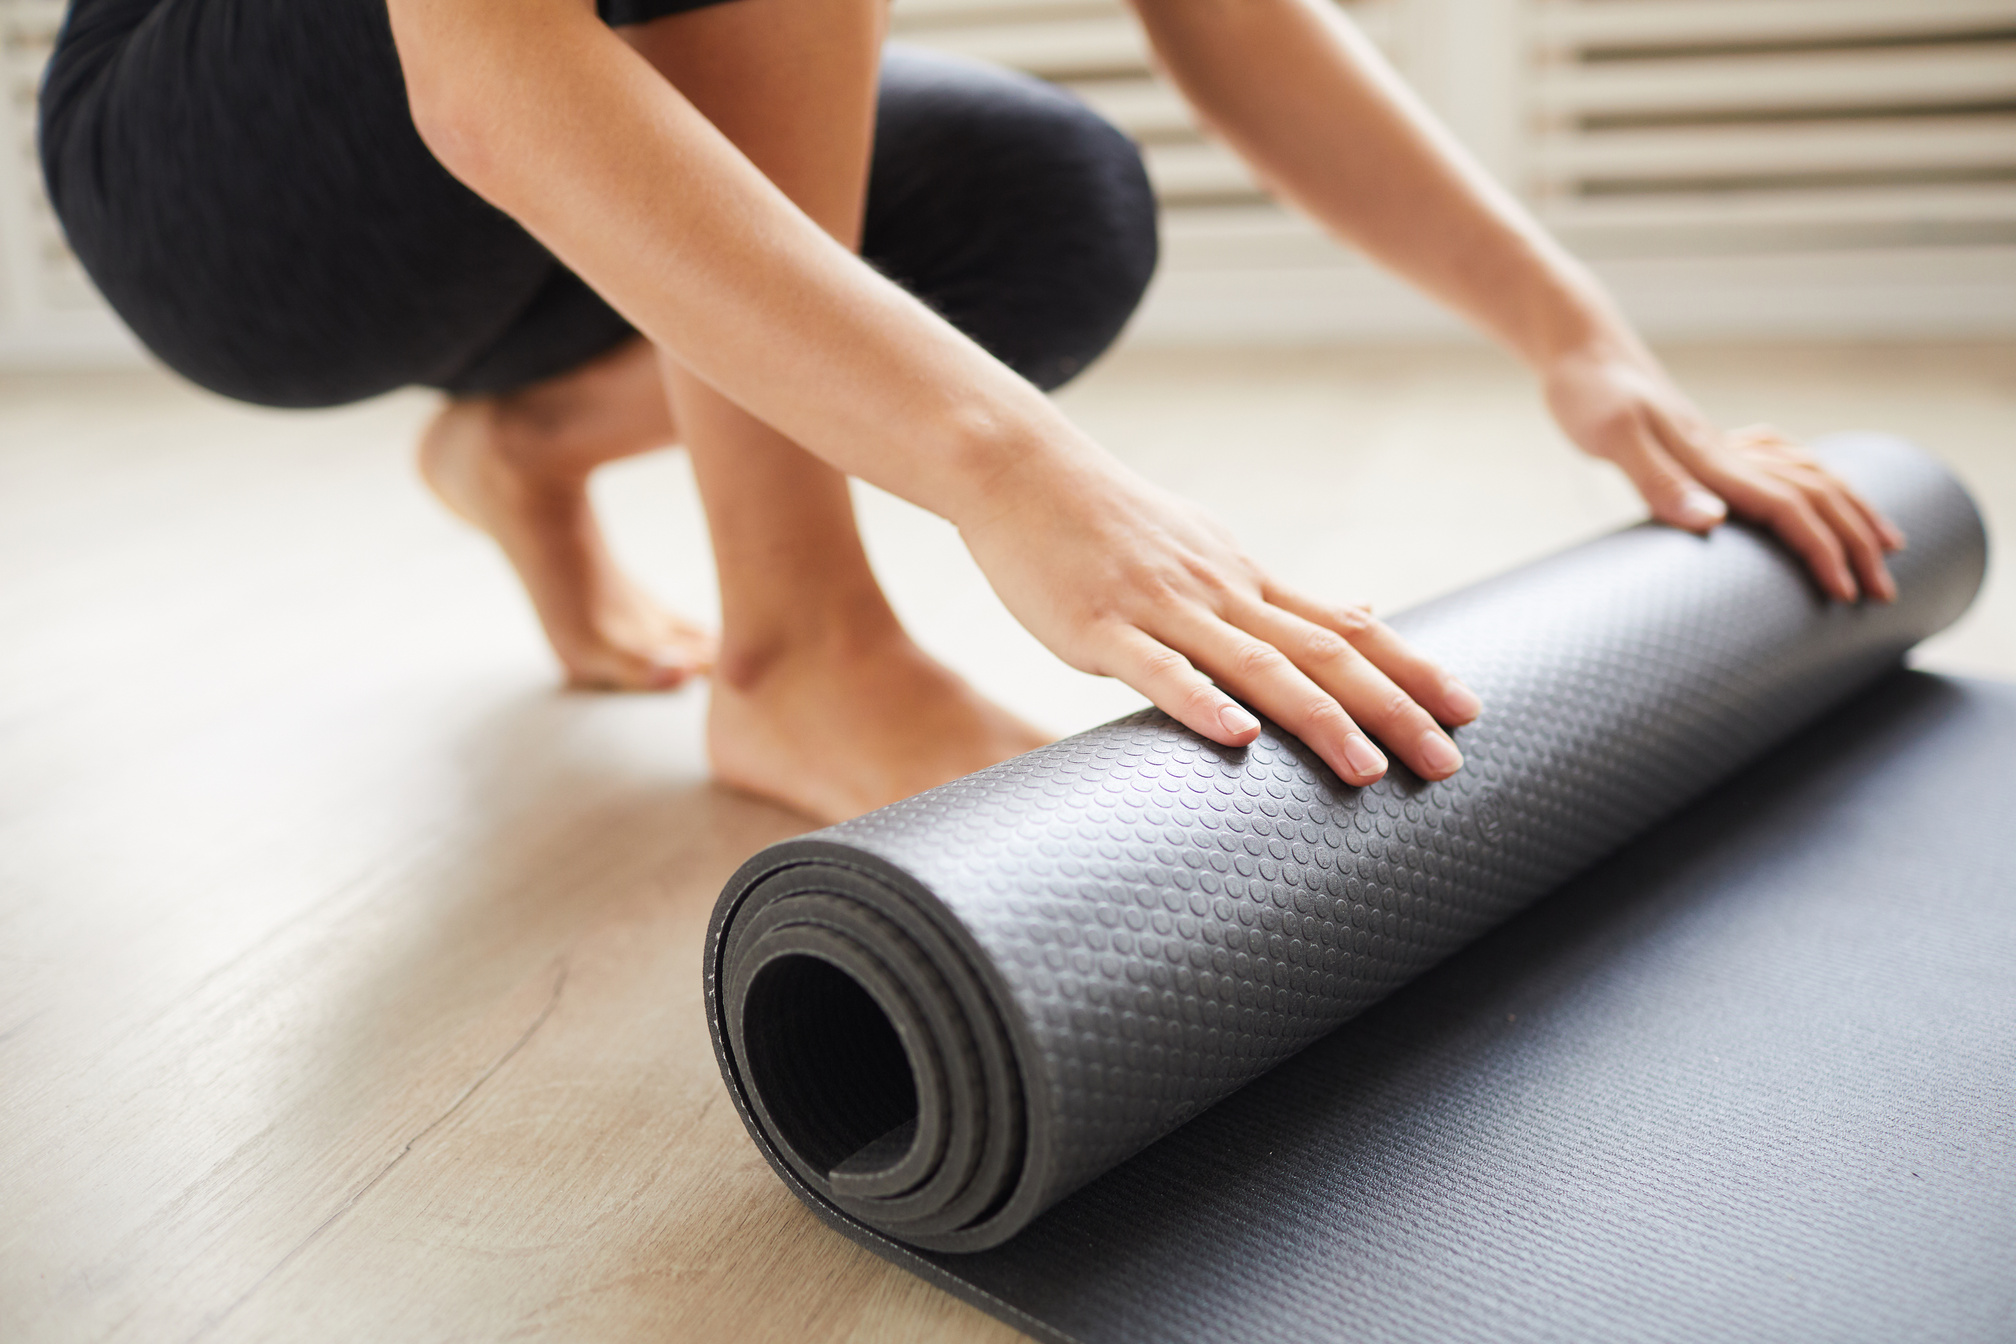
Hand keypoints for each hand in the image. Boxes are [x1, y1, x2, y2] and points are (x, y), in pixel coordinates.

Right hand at [959, 461, 1480, 786]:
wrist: (1019, 470)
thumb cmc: (1108, 521)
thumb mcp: (1207, 548)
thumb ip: (1278, 595)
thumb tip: (1361, 611)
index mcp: (1245, 581)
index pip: (1347, 627)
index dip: (1410, 669)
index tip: (1467, 710)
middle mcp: (1220, 593)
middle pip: (1322, 653)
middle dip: (1392, 709)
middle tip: (1449, 762)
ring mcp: (1161, 609)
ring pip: (1254, 667)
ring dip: (1318, 719)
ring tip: (1367, 770)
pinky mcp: (1100, 628)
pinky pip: (1157, 671)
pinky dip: (1200, 703)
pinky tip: (1237, 738)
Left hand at [1541, 340, 1904, 601]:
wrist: (1583, 351)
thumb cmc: (1590, 396)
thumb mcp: (1613, 439)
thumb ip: (1659, 480)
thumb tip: (1713, 522)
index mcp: (1713, 459)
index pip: (1790, 509)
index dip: (1823, 551)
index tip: (1847, 594)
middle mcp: (1729, 451)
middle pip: (1817, 495)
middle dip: (1857, 543)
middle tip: (1884, 591)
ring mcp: (1723, 445)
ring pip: (1812, 474)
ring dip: (1853, 510)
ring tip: (1884, 543)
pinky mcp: (1709, 442)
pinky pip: (1784, 460)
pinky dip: (1817, 479)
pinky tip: (1819, 488)